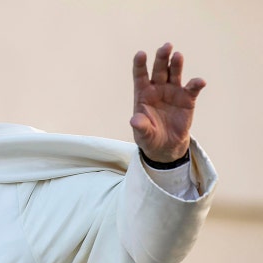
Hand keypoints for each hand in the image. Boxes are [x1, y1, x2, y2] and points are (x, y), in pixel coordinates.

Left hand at [131, 43, 205, 161]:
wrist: (166, 145)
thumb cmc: (149, 136)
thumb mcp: (143, 133)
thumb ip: (140, 126)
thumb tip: (134, 121)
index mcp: (143, 94)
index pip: (140, 76)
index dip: (140, 64)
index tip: (140, 54)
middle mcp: (158, 89)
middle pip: (159, 70)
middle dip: (162, 58)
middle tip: (166, 46)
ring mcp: (173, 92)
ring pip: (175, 74)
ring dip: (176, 64)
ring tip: (178, 56)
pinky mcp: (187, 99)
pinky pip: (192, 89)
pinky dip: (196, 84)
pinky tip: (199, 82)